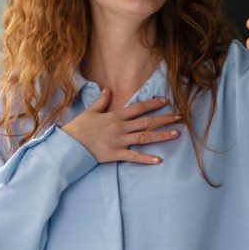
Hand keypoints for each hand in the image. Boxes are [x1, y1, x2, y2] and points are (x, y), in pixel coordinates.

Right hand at [61, 90, 180, 164]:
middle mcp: (120, 127)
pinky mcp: (115, 154)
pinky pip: (133, 157)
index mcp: (115, 116)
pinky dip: (146, 159)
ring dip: (161, 135)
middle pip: (147, 122)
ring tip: (176, 134)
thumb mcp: (90, 111)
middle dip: (165, 118)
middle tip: (180, 117)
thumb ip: (102, 101)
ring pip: (144, 137)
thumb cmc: (78, 128)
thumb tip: (108, 89)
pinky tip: (159, 160)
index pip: (138, 108)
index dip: (153, 104)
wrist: (68, 145)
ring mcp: (119, 141)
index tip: (166, 101)